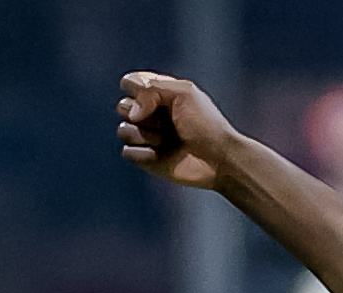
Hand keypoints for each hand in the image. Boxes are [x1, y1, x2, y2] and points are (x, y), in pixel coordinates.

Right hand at [117, 71, 240, 191]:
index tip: (152, 96)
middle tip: (166, 122)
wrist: (220, 160)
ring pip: (124, 130)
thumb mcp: (184, 92)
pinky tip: (163, 156)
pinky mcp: (147, 159)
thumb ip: (152, 87)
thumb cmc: (206, 125)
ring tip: (167, 140)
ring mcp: (148, 137)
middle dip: (141, 114)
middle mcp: (151, 115)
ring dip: (145, 135)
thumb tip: (132, 113)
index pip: (131, 83)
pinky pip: (128, 152)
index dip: (135, 88)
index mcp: (160, 94)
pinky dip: (144, 154)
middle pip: (122, 106)